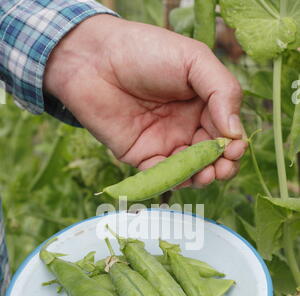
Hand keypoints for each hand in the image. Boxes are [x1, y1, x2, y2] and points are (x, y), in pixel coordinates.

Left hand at [44, 15, 246, 187]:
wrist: (95, 61)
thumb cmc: (145, 52)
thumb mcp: (194, 60)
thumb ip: (222, 91)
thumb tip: (235, 131)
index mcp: (203, 103)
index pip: (226, 131)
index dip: (234, 143)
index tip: (235, 148)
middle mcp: (187, 126)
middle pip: (212, 155)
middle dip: (222, 165)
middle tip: (222, 168)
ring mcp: (165, 143)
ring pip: (191, 171)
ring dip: (202, 177)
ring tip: (206, 175)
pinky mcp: (143, 157)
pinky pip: (163, 176)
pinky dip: (175, 181)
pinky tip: (182, 177)